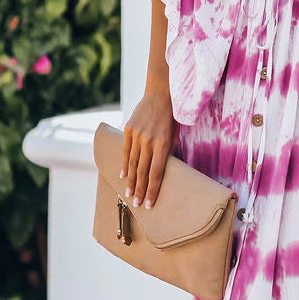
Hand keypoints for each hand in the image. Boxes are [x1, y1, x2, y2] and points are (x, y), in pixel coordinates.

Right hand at [121, 90, 176, 208]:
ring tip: (129, 194)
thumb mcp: (175, 136)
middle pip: (143, 171)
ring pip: (132, 163)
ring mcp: (137, 135)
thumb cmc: (172, 117)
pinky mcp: (129, 129)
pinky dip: (124, 164)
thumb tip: (161, 173)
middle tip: (137, 205)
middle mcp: (149, 141)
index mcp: (163, 144)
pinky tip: (123, 176)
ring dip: (131, 181)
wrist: (160, 94)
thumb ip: (167, 153)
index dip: (152, 190)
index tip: (150, 204)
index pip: (156, 173)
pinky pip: (125, 151)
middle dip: (140, 190)